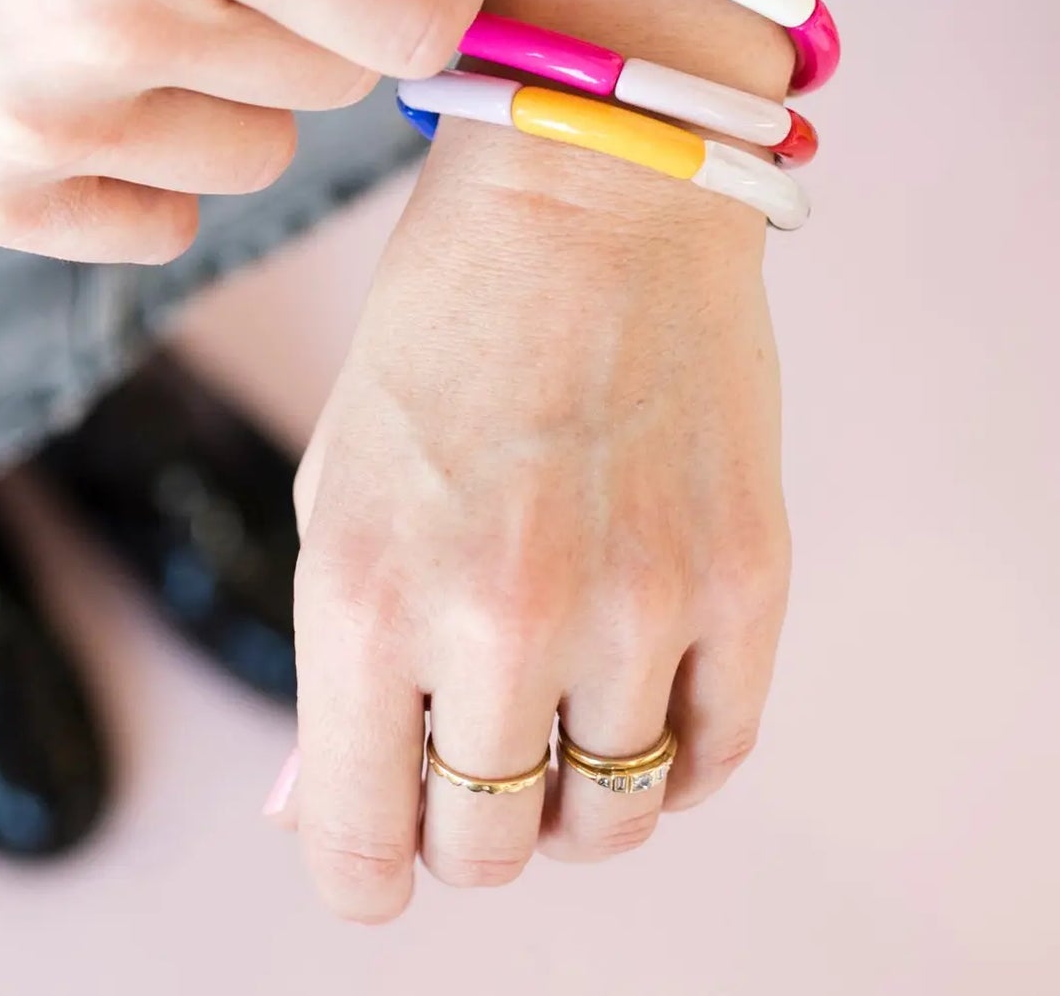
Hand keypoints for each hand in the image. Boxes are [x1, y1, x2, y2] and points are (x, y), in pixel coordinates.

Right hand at [0, 0, 554, 261]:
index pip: (412, 20)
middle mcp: (112, 27)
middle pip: (338, 90)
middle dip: (321, 19)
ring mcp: (44, 131)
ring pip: (258, 162)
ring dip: (236, 95)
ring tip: (149, 18)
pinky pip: (165, 226)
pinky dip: (156, 171)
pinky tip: (98, 92)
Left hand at [286, 144, 789, 919]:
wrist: (589, 191)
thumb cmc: (437, 329)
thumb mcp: (340, 485)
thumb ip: (334, 658)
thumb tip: (314, 807)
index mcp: (364, 594)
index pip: (359, 844)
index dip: (360, 869)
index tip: (377, 851)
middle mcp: (498, 619)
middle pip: (490, 850)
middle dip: (464, 827)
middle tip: (466, 755)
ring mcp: (638, 602)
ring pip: (611, 824)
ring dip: (570, 794)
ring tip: (552, 713)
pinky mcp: (746, 577)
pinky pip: (714, 756)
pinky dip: (669, 755)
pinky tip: (635, 687)